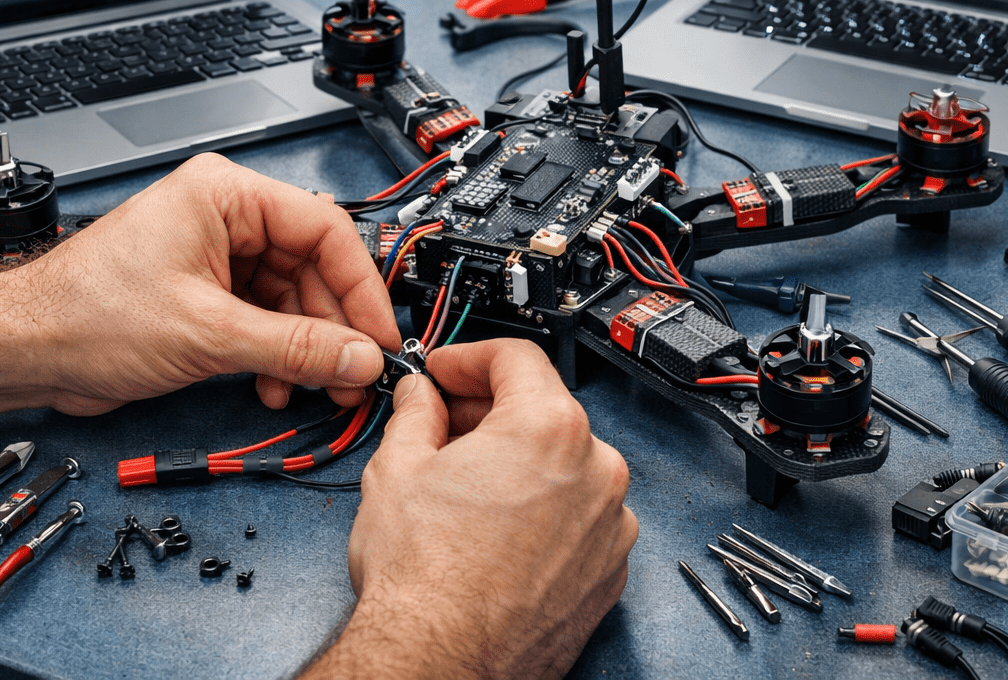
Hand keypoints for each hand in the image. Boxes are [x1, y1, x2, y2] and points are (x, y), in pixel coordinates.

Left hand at [0, 153, 400, 413]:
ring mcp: (217, 257)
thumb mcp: (207, 334)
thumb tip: (357, 357)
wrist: (23, 351)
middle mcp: (226, 218)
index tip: (378, 334)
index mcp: (226, 194)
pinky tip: (276, 386)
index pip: (325, 230)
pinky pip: (266, 321)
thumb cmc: (83, 313)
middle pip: (314, 268)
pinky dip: (277, 356)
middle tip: (357, 373)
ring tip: (319, 389)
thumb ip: (295, 348)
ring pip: (294, 301)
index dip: (360, 286)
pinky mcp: (207, 295)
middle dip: (335, 328)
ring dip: (307, 350)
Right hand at [308, 339, 636, 679]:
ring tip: (466, 489)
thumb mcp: (398, 470)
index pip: (517, 359)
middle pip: (544, 412)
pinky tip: (498, 531)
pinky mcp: (610, 571)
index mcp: (550, 429)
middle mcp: (596, 471)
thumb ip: (415, 415)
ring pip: (565, 467)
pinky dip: (545, 513)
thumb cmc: (424, 583)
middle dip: (491, 413)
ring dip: (521, 465)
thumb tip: (420, 398)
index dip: (470, 358)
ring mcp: (610, 525)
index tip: (446, 372)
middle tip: (443, 427)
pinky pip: (579, 518)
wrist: (440, 664)